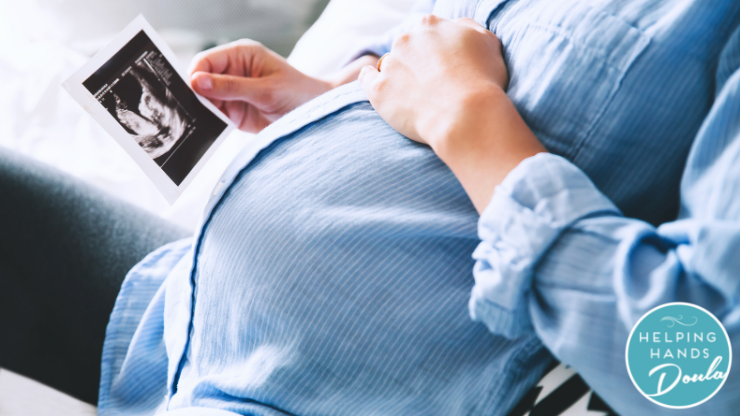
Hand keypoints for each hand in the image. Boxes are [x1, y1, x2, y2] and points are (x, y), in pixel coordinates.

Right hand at [189, 40, 332, 132]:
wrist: (316, 116)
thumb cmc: (298, 93)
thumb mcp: (266, 90)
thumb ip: (232, 87)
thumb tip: (197, 82)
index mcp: (241, 55)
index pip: (206, 60)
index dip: (196, 75)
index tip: (193, 91)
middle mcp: (233, 71)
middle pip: (201, 81)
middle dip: (197, 95)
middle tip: (195, 110)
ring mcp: (232, 93)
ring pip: (205, 100)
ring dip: (203, 111)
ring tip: (205, 121)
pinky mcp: (235, 113)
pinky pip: (215, 117)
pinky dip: (211, 123)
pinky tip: (211, 129)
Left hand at [359, 16, 545, 212]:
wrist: (465, 115)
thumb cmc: (483, 81)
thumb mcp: (488, 43)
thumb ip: (469, 29)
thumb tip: (457, 28)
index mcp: (431, 25)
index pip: (428, 32)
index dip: (435, 50)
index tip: (442, 66)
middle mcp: (406, 39)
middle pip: (407, 47)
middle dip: (416, 62)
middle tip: (431, 85)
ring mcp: (390, 64)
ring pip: (389, 64)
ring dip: (398, 75)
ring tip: (414, 95)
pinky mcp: (379, 90)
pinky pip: (367, 78)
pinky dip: (370, 80)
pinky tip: (378, 86)